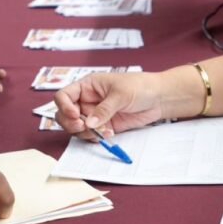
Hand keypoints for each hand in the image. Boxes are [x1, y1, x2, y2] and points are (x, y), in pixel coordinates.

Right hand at [54, 72, 169, 137]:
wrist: (159, 98)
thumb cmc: (140, 86)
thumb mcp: (121, 94)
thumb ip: (104, 109)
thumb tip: (89, 123)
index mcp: (87, 86)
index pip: (64, 96)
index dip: (64, 106)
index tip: (74, 115)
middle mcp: (87, 100)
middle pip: (65, 115)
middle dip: (71, 123)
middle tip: (84, 127)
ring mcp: (95, 114)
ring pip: (76, 128)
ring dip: (85, 133)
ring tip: (104, 131)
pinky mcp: (104, 126)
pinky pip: (91, 135)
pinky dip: (96, 137)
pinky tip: (110, 133)